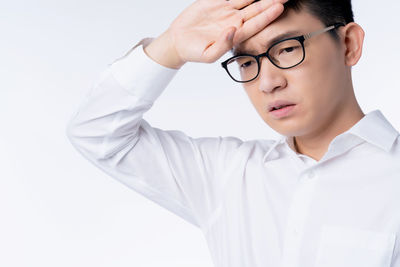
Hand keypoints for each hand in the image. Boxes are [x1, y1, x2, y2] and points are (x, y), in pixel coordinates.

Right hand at [145, 0, 287, 68]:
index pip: (256, 24)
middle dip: (271, 1)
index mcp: (236, 35)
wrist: (178, 41)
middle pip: (257, 9)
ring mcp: (227, 10)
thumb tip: (232, 30)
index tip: (280, 8)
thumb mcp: (208, 55)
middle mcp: (235, 21)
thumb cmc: (194, 51)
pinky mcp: (217, 2)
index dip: (268, 16)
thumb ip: (222, 45)